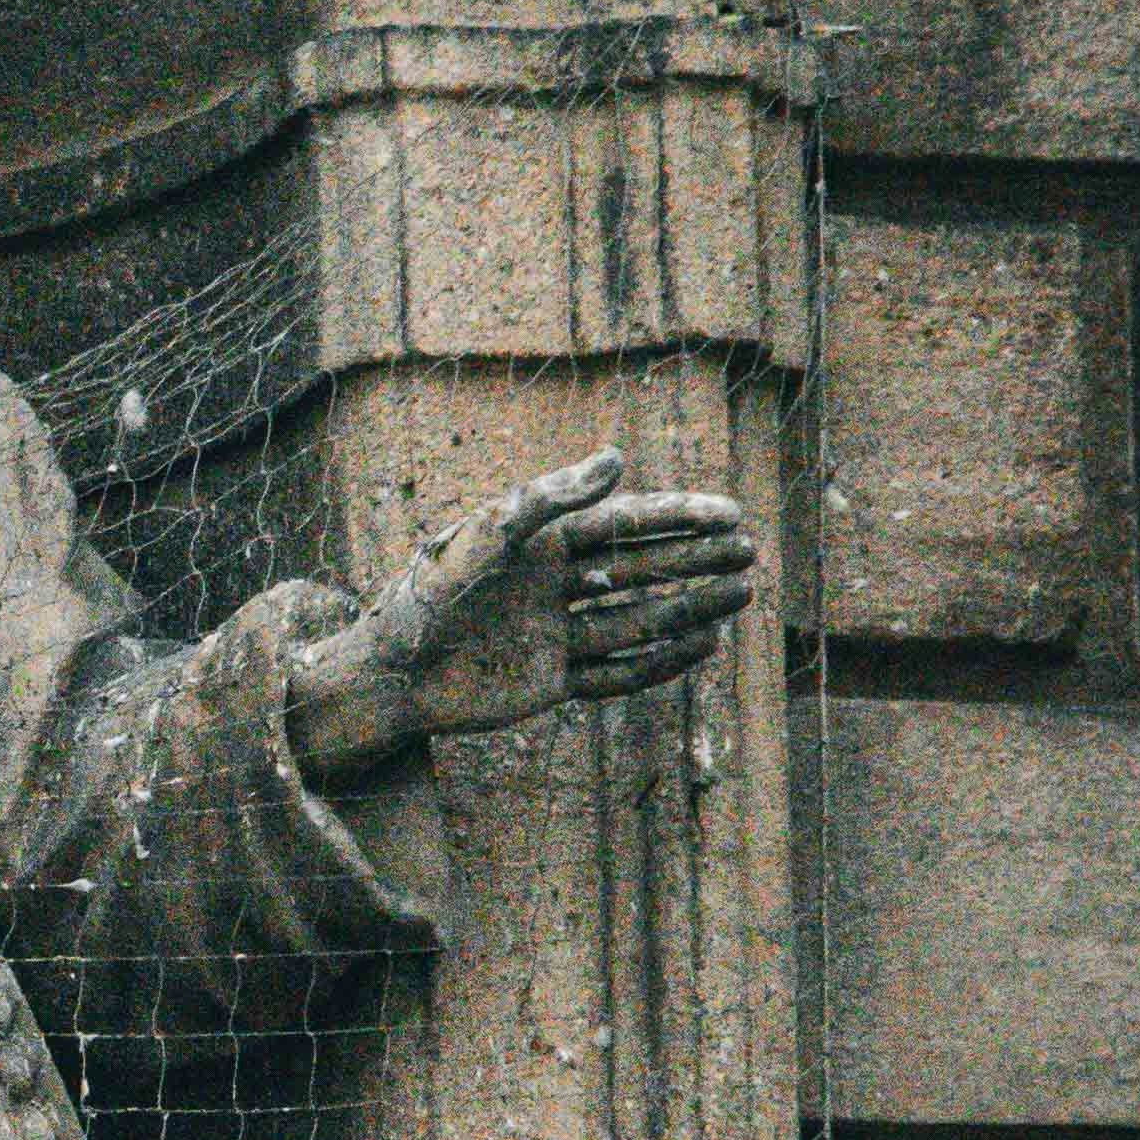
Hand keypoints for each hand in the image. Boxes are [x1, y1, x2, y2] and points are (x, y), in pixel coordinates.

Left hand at [283, 448, 760, 778]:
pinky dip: (660, 660)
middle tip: (750, 551)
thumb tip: (618, 459)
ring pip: (638, 617)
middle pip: (640, 567)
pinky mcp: (553, 679)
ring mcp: (556, 633)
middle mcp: (554, 584)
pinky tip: (701, 645)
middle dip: (695, 558)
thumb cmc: (425, 595)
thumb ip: (548, 499)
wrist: (389, 676)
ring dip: (690, 607)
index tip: (730, 513)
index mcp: (540, 541)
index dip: (678, 516)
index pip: (623, 522)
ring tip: (740, 595)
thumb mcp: (484, 536)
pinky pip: (617, 669)